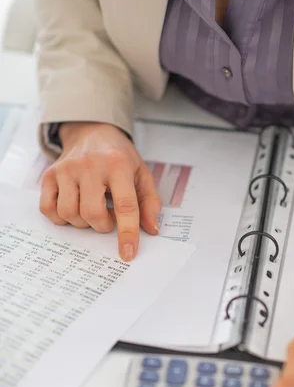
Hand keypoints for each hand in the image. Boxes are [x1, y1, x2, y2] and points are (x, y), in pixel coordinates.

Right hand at [40, 122, 160, 260]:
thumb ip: (150, 202)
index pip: (125, 205)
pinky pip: (48, 209)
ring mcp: (66, 169)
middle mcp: (89, 165)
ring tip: (91, 209)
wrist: (92, 132)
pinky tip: (73, 207)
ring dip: (82, 222)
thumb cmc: (120, 158)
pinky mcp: (49, 175)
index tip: (128, 254)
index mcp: (117, 165)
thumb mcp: (142, 174)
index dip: (127, 233)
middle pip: (91, 213)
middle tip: (108, 217)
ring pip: (68, 213)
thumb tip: (151, 230)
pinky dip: (60, 218)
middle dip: (102, 225)